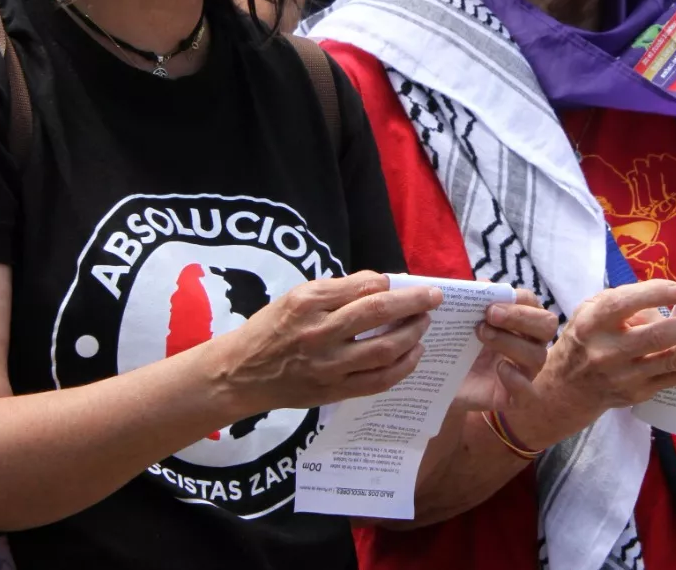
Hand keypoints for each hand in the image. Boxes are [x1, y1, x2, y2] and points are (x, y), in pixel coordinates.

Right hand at [216, 270, 438, 414]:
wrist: (241, 374)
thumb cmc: (271, 329)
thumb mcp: (296, 297)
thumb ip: (337, 291)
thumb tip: (381, 284)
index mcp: (307, 302)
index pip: (362, 286)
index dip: (390, 284)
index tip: (404, 284)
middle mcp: (318, 332)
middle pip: (378, 312)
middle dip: (414, 303)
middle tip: (434, 297)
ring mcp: (327, 365)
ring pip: (384, 349)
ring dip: (413, 335)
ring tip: (425, 325)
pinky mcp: (333, 392)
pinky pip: (377, 382)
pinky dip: (402, 367)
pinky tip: (413, 355)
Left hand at [453, 289, 558, 412]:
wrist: (439, 380)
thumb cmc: (456, 344)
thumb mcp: (460, 320)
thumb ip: (473, 300)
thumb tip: (484, 283)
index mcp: (519, 321)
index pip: (533, 303)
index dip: (517, 300)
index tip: (490, 302)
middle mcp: (529, 344)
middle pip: (547, 325)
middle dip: (521, 317)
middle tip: (490, 315)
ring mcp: (524, 371)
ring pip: (537, 356)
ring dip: (510, 342)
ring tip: (481, 335)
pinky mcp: (514, 397)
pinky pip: (529, 392)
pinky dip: (517, 379)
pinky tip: (499, 368)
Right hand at [508, 280, 675, 444]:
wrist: (564, 390)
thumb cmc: (585, 337)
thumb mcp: (591, 310)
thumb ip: (626, 302)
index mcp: (593, 322)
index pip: (623, 305)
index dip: (654, 294)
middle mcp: (606, 351)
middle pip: (657, 337)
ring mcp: (624, 377)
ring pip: (672, 362)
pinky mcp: (638, 394)